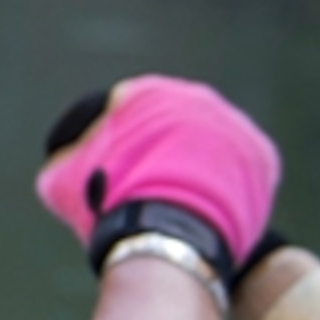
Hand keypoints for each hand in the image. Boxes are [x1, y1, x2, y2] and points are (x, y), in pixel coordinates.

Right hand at [34, 76, 279, 276]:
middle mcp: (192, 96)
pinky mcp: (260, 155)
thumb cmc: (106, 202)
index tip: (97, 174)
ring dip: (190, 168)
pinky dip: (222, 188)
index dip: (102, 147)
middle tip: (137, 190)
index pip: (118, 113)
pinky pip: (237, 170)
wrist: (166, 228)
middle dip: (151, 155)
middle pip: (167, 129)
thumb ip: (64, 162)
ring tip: (173, 204)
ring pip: (205, 148)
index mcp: (142, 91)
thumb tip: (64, 169)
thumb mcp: (59, 179)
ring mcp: (230, 123)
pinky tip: (202, 211)